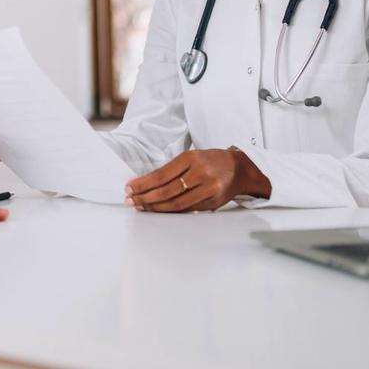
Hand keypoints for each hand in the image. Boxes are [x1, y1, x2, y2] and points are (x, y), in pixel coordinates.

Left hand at [125, 148, 270, 212]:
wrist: (240, 169)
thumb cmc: (210, 161)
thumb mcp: (191, 157)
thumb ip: (172, 169)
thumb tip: (145, 183)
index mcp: (191, 158)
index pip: (161, 174)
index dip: (143, 183)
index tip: (129, 187)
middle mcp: (200, 173)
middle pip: (167, 190)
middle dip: (145, 197)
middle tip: (130, 200)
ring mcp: (208, 189)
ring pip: (176, 203)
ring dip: (155, 207)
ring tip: (140, 207)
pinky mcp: (212, 203)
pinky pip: (188, 210)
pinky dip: (171, 211)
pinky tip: (159, 211)